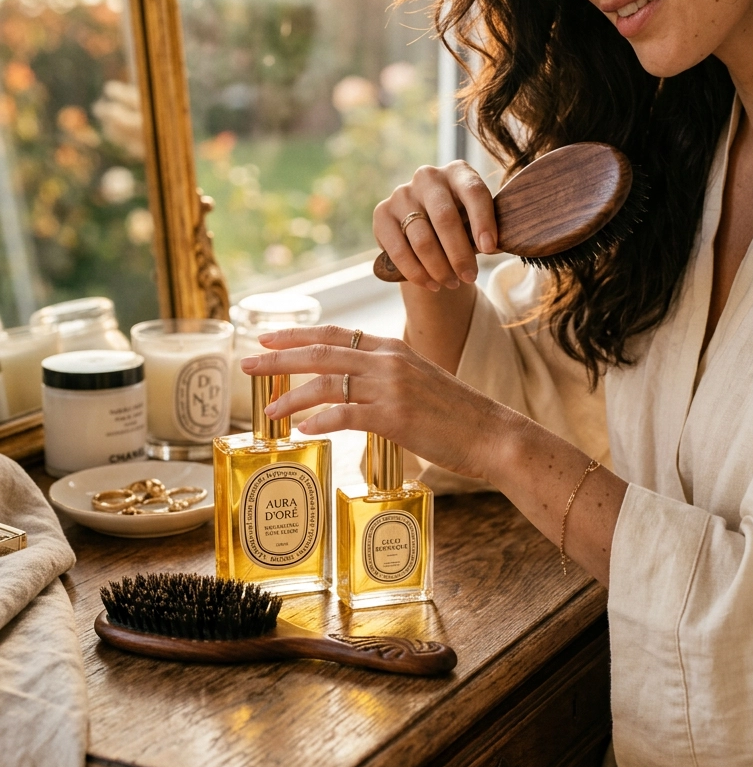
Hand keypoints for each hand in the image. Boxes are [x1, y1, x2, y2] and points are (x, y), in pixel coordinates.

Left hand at [241, 324, 515, 482]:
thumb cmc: (454, 413)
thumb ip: (385, 376)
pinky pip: (346, 414)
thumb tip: (352, 386)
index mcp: (390, 348)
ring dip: (291, 396)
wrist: (491, 432)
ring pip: (327, 383)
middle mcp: (387, 361)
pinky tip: (303, 428)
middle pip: (321, 352)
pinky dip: (320, 420)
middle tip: (247, 364)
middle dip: (278, 358)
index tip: (265, 339)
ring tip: (267, 410)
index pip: (334, 333)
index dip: (296, 335)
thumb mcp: (418, 381)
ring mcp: (391, 387)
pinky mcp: (395, 416)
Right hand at [372, 160, 496, 291]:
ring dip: (439, 268)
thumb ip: (486, 233)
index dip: (483, 221)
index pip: (473, 192)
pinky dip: (416, 272)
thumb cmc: (462, 224)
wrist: (427, 227)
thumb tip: (491, 248)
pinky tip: (431, 284)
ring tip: (452, 283)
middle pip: (445, 218)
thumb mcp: (477, 223)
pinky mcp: (382, 214)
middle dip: (459, 254)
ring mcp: (402, 194)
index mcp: (458, 172)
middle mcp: (428, 177)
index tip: (489, 249)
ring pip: (422, 238)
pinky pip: (399, 250)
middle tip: (470, 277)